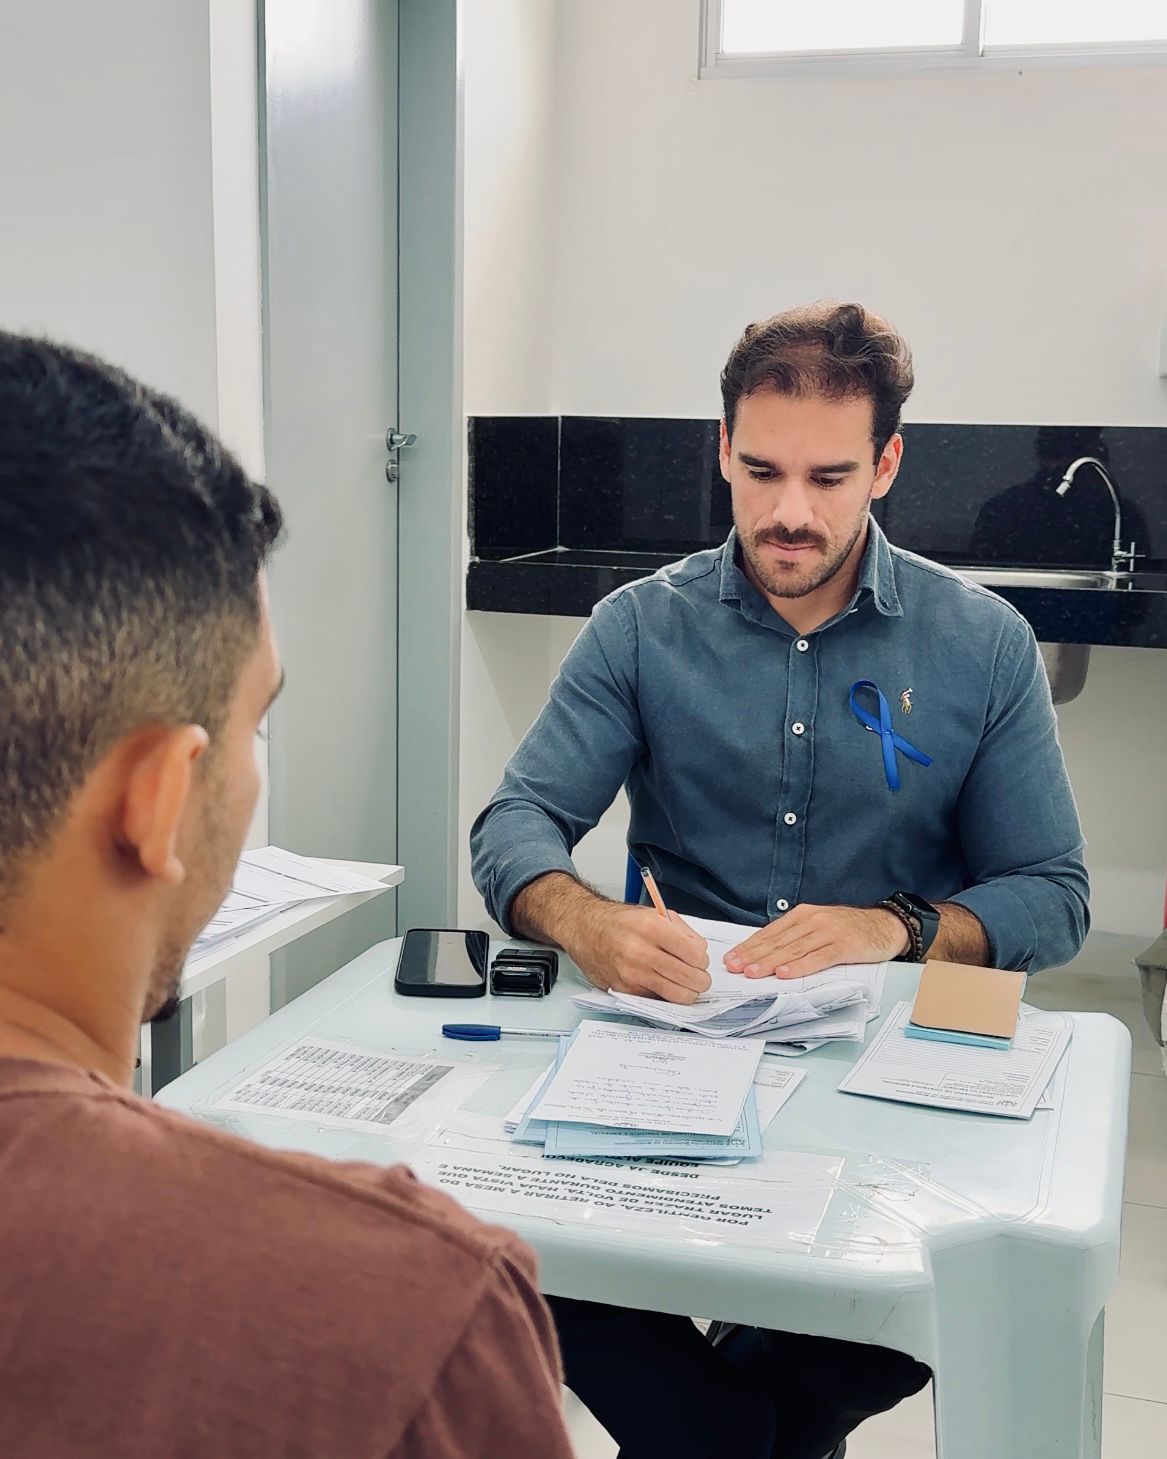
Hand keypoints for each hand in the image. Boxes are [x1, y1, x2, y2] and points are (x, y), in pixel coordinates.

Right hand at [565, 903, 710, 1004]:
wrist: (584, 929)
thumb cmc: (618, 921)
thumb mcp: (654, 914)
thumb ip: (681, 931)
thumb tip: (701, 952)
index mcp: (652, 927)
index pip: (696, 955)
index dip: (703, 960)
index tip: (700, 960)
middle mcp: (641, 951)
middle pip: (690, 978)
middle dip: (700, 980)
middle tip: (698, 977)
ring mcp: (631, 974)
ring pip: (677, 995)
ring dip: (688, 992)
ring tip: (684, 984)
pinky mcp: (624, 990)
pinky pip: (658, 1000)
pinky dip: (665, 996)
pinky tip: (662, 984)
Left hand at [723, 904, 909, 979]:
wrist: (886, 925)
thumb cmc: (849, 930)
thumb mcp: (818, 926)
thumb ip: (796, 936)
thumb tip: (766, 954)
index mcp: (802, 915)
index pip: (770, 933)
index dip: (749, 946)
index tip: (731, 958)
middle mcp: (812, 920)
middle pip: (778, 941)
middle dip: (753, 955)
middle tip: (734, 968)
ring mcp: (828, 932)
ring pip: (794, 949)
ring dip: (771, 962)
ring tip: (753, 973)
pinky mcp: (844, 945)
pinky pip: (819, 957)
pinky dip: (801, 966)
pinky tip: (786, 973)